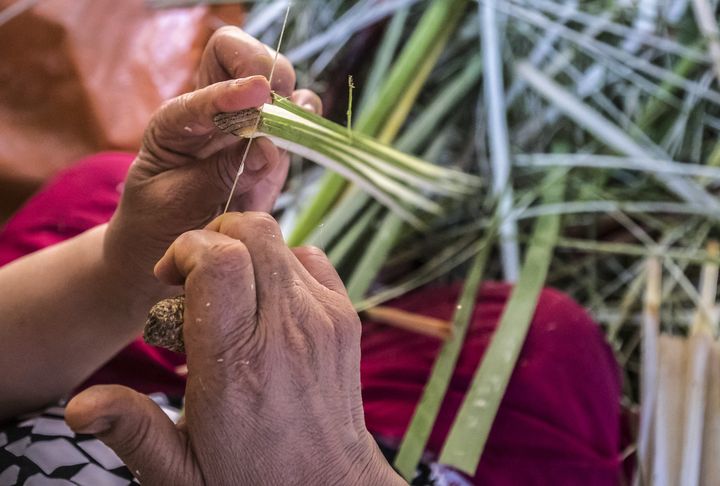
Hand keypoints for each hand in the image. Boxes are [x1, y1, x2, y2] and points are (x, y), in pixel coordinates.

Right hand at [66, 213, 402, 484]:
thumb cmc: (249, 477)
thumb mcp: (179, 469)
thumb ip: (133, 429)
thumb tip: (81, 405)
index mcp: (236, 362)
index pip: (218, 260)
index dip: (186, 249)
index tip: (169, 279)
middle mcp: (285, 331)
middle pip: (253, 232)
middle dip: (214, 237)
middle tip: (195, 278)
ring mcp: (324, 319)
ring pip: (281, 242)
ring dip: (247, 253)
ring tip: (230, 296)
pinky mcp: (346, 318)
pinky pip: (312, 260)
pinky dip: (283, 265)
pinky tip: (266, 303)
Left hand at [104, 27, 321, 293]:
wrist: (165, 251)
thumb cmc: (157, 225)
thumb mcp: (175, 204)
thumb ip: (217, 175)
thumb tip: (268, 149)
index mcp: (177, 120)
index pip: (205, 85)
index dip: (233, 89)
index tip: (259, 94)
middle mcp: (212, 113)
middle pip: (239, 56)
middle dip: (263, 66)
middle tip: (277, 98)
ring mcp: (246, 128)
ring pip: (276, 84)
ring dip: (290, 96)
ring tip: (296, 121)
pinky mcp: (271, 148)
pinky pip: (296, 121)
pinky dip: (306, 123)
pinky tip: (307, 137)